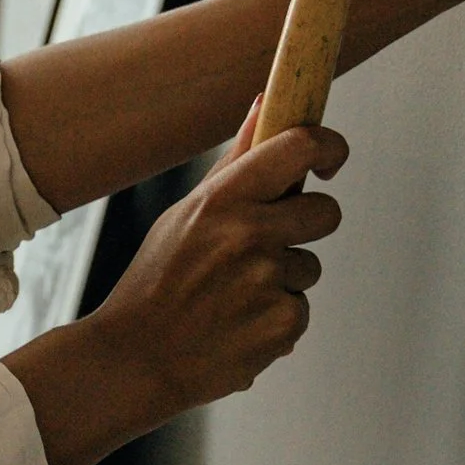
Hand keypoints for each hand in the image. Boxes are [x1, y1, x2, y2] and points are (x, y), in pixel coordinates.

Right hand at [0, 113, 346, 464]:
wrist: (135, 360)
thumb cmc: (156, 282)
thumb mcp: (184, 216)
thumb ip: (233, 165)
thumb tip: (265, 105)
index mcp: (222, 200)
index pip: (299, 148)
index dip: (328, 146)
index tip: (329, 159)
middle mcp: (249, 235)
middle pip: (327, 212)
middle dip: (307, 225)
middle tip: (270, 244)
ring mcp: (269, 281)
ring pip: (308, 267)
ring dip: (281, 280)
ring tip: (231, 298)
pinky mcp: (284, 324)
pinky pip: (299, 309)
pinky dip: (274, 319)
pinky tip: (236, 326)